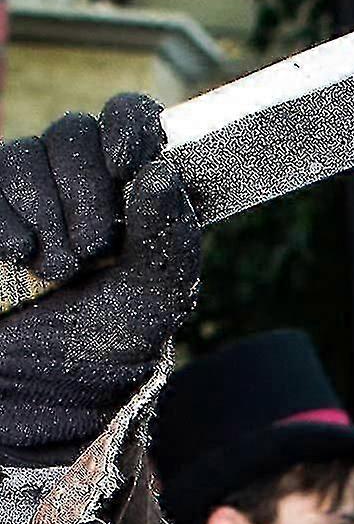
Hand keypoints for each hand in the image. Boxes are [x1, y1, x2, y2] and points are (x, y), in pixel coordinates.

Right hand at [0, 94, 199, 459]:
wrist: (35, 399)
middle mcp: (77, 191)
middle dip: (86, 191)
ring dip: (46, 212)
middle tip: (92, 251)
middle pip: (74, 133)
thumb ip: (168, 238)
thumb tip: (161, 170)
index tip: (127, 162)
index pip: (131, 123)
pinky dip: (4, 219)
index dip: (127, 126)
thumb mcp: (153, 301)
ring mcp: (23, 202)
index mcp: (131, 202)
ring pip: (25, 153)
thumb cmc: (104, 354)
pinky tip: (16, 257)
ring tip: (55, 271)